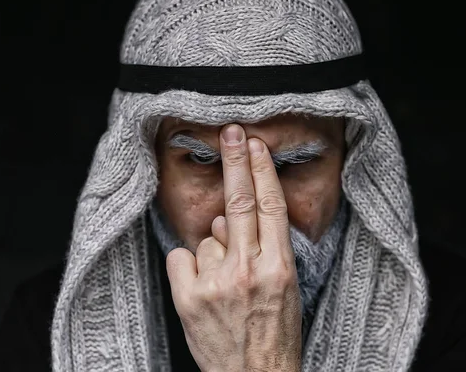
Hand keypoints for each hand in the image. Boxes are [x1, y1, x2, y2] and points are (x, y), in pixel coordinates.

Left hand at [166, 124, 302, 371]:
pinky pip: (182, 256)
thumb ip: (258, 249)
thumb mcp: (283, 289)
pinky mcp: (188, 297)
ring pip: (207, 236)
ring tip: (224, 287)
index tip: (253, 145)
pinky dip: (189, 267)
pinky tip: (202, 289)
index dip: (261, 171)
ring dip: (213, 252)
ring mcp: (216, 283)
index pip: (270, 207)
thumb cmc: (273, 333)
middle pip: (239, 202)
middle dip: (234, 162)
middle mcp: (248, 271)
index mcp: (279, 268)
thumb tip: (226, 218)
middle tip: (229, 132)